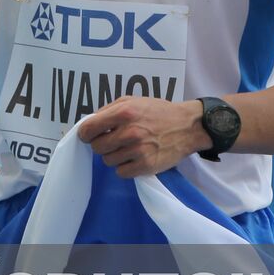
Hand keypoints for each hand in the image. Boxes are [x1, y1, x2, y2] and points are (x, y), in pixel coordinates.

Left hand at [76, 97, 206, 177]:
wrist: (188, 126)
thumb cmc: (157, 112)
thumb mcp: (131, 101)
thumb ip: (108, 110)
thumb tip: (89, 124)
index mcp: (123, 113)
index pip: (89, 129)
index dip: (85, 134)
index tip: (89, 135)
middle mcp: (130, 132)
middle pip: (97, 147)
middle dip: (101, 145)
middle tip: (112, 141)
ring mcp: (138, 150)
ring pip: (108, 161)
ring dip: (114, 156)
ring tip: (127, 148)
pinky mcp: (147, 166)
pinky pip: (121, 173)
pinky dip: (124, 167)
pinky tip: (133, 158)